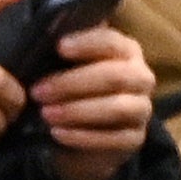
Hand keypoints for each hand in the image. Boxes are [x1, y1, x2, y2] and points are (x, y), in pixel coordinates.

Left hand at [31, 21, 154, 179]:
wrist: (82, 137)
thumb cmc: (71, 91)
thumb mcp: (65, 68)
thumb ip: (60, 53)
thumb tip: (40, 40)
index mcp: (126, 51)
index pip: (112, 42)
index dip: (87, 43)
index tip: (59, 47)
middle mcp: (141, 78)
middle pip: (115, 76)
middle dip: (73, 83)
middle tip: (38, 91)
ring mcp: (142, 110)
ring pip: (118, 108)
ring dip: (78, 111)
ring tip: (46, 114)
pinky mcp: (135, 139)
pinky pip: (114, 139)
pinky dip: (83, 137)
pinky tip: (57, 133)